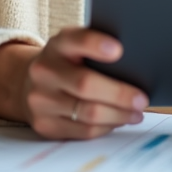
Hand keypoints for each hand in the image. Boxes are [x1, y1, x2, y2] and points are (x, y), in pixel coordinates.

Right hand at [0, 28, 147, 139]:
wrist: (29, 84)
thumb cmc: (66, 63)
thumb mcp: (74, 47)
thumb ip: (96, 49)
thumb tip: (137, 63)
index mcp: (57, 45)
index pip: (75, 40)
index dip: (96, 44)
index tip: (119, 50)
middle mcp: (44, 71)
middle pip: (85, 84)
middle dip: (120, 94)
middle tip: (142, 99)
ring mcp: (41, 100)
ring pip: (88, 113)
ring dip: (118, 115)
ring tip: (136, 113)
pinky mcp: (44, 124)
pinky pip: (83, 131)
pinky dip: (106, 127)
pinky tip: (118, 121)